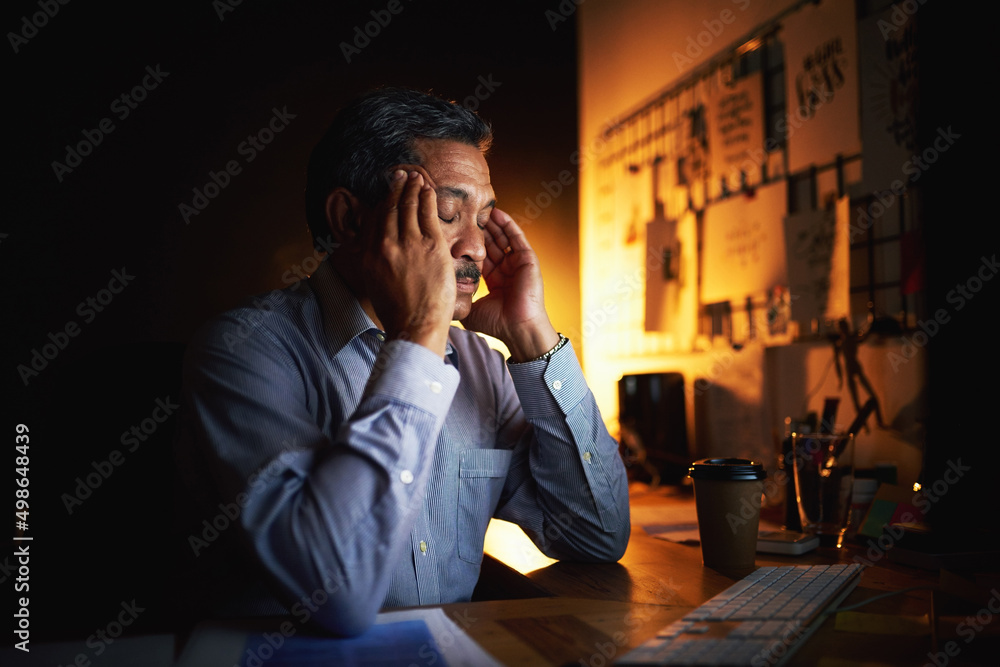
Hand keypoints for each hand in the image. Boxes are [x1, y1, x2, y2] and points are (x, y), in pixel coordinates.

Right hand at [361, 170, 454, 356]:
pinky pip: (428, 213)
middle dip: (397, 188)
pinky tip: (429, 189)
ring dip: (412, 187)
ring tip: (415, 176)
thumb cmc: (399, 312)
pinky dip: (427, 198)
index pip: (376, 219)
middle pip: (390, 208)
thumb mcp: (375, 284)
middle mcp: (386, 245)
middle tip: (401, 175)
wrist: (415, 326)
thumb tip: (379, 251)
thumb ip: (376, 262)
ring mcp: (409, 244)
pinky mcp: (431, 246)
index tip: (388, 192)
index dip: (383, 201)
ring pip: (409, 206)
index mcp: (370, 255)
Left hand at [461, 208, 558, 361]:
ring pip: (501, 237)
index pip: (479, 256)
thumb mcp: (470, 309)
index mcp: (493, 280)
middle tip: (462, 212)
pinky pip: (516, 237)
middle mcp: (505, 270)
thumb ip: (458, 299)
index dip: (467, 244)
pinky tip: (496, 212)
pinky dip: (507, 224)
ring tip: (477, 207)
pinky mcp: (527, 259)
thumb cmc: (496, 324)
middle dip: (477, 228)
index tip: (452, 231)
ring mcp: (517, 263)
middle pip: (489, 243)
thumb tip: (437, 296)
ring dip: (490, 222)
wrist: (517, 329)